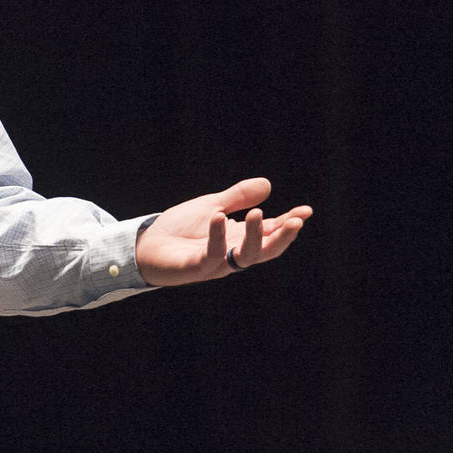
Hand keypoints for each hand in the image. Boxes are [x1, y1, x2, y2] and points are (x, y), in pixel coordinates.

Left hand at [135, 177, 311, 286]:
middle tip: (296, 221)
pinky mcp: (195, 268)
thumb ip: (238, 197)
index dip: (289, 223)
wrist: (147, 244)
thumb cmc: (180, 228)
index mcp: (239, 239)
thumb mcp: (213, 205)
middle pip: (265, 251)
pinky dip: (216, 237)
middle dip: (282, 237)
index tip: (306, 211)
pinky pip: (211, 256)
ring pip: (243, 257)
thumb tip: (267, 185)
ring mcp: (216, 264)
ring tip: (256, 213)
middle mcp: (232, 254)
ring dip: (253, 236)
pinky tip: (219, 216)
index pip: (270, 233)